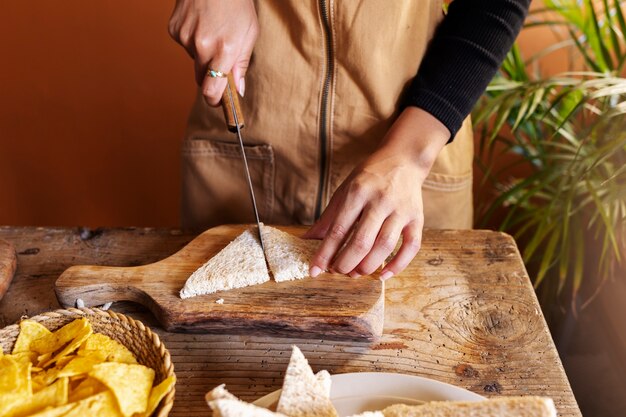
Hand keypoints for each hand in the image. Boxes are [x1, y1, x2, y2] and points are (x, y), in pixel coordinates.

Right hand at [168, 0, 258, 105]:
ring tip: (213, 30)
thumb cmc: (236, 4)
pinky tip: (201, 24)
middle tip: (220, 61)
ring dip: (202, 53)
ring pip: (193, 60)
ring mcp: (184, 38)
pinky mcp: (174, 30)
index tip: (219, 103)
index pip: (211, 90)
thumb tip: (237, 90)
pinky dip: (192, 40)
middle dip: (211, 76)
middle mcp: (201, 46)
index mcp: (223, 50)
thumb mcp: (249, 33)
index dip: (214, 101)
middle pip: (201, 78)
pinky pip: (184, 45)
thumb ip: (242, 64)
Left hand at [304, 107, 449, 280]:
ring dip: (367, 266)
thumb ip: (328, 217)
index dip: (324, 253)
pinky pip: (411, 246)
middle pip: (361, 241)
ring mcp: (401, 210)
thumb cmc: (370, 176)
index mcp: (357, 192)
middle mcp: (380, 201)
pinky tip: (384, 275)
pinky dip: (398, 265)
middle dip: (345, 263)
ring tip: (355, 273)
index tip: (314, 270)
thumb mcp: (345, 190)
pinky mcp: (417, 218)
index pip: (338, 229)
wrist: (404, 159)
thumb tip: (307, 239)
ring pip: (384, 246)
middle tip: (337, 271)